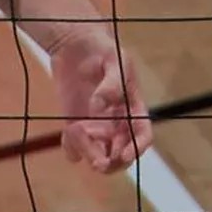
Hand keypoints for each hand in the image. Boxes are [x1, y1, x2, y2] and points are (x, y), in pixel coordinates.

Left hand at [46, 24, 150, 173]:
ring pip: (98, 155)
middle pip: (121, 153)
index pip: (142, 134)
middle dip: (112, 163)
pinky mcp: (75, 127)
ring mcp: (96, 126)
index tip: (123, 156)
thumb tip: (99, 108)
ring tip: (77, 136)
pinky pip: (75, 150)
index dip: (137, 148)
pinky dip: (72, 149)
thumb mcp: (113, 60)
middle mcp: (117, 122)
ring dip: (91, 156)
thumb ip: (111, 84)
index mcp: (133, 107)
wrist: (77, 47)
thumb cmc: (102, 50)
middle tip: (98, 164)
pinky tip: (69, 132)